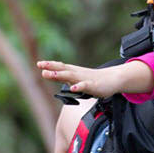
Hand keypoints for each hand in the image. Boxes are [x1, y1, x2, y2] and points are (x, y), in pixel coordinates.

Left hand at [37, 60, 153, 97]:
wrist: (114, 79)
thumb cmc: (95, 80)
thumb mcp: (78, 79)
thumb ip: (67, 79)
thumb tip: (55, 77)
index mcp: (74, 72)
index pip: (60, 67)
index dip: (50, 65)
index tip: (39, 64)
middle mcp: (78, 74)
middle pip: (63, 70)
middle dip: (52, 68)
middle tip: (40, 65)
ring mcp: (85, 79)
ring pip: (71, 76)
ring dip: (60, 75)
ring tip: (50, 74)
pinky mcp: (94, 86)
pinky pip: (85, 86)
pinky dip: (79, 87)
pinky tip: (73, 88)